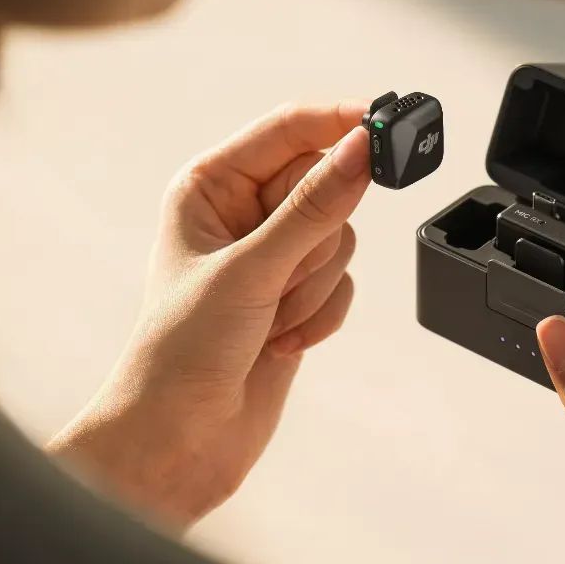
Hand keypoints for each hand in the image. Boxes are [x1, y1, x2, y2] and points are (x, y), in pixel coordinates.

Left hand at [49, 101, 370, 528]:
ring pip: (340, 239)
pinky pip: (343, 283)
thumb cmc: (179, 352)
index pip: (289, 128)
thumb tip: (361, 149)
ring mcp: (271, 257)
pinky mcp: (296, 297)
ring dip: (314, 287)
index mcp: (209, 186)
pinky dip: (321, 315)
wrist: (178, 440)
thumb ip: (314, 207)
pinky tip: (282, 341)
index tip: (386, 126)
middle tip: (283, 275)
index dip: (339, 123)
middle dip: (313, 241)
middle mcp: (241, 214)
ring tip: (271, 321)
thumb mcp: (250, 270)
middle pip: (326, 185)